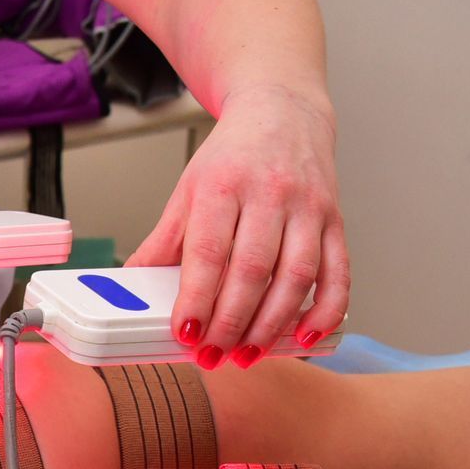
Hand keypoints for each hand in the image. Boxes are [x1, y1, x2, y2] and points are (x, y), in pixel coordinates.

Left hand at [127, 85, 348, 368]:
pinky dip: (326, 310)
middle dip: (232, 321)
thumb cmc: (233, 157)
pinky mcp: (336, 220)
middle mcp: (269, 195)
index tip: (185, 334)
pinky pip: (338, 272)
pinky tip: (307, 337)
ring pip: (296, 275)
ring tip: (248, 355)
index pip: (208, 251)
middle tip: (213, 356)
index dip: (197, 297)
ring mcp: (307, 207)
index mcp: (223, 186)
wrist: (283, 112)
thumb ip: (164, 242)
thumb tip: (131, 284)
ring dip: (273, 324)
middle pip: (252, 269)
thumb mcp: (188, 191)